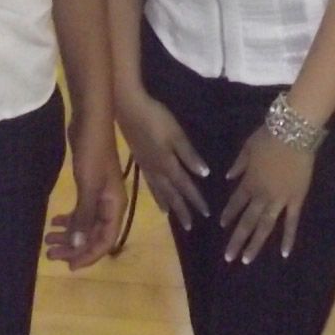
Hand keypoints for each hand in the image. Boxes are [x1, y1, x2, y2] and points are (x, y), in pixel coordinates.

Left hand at [46, 112, 125, 268]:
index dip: (88, 255)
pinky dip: (69, 219)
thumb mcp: (88, 186)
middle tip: (50, 253)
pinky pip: (81, 211)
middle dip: (73, 247)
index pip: (105, 241)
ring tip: (47, 241)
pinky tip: (55, 222)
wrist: (91, 121)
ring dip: (69, 235)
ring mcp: (100, 195)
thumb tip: (78, 246)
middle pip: (94, 235)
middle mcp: (110, 204)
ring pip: (85, 224)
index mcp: (115, 206)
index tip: (68, 266)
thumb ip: (84, 216)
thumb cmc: (93, 152)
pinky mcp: (89, 185)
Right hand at [117, 89, 209, 229]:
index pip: (186, 186)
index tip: (206, 214)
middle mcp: (157, 171)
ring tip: (175, 218)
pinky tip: (158, 200)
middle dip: (183, 210)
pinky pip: (150, 186)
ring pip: (160, 192)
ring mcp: (147, 167)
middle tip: (190, 226)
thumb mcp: (176, 133)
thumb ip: (188, 154)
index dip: (196, 200)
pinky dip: (156, 196)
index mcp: (168, 164)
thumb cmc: (156, 118)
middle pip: (172, 194)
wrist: (128, 108)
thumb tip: (204, 175)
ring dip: (170, 206)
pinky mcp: (140, 162)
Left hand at [220, 127, 316, 263]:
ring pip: (265, 227)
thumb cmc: (269, 136)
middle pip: (247, 221)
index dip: (228, 214)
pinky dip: (288, 238)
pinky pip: (292, 222)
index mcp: (248, 182)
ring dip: (255, 244)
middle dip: (236, 240)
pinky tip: (285, 253)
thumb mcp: (247, 147)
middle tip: (228, 257)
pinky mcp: (296, 200)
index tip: (222, 225)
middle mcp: (261, 195)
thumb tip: (228, 178)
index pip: (235, 203)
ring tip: (246, 260)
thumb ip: (238, 165)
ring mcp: (279, 200)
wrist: (292, 132)